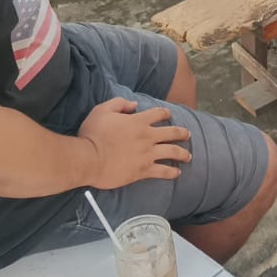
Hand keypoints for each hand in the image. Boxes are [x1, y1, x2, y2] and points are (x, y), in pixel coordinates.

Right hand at [77, 97, 191, 188]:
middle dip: (182, 133)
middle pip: (172, 133)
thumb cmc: (92, 135)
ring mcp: (147, 154)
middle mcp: (147, 137)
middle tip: (188, 135)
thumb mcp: (102, 110)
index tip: (169, 115)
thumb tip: (134, 105)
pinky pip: (163, 171)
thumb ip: (119, 104)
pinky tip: (177, 173)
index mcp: (138, 121)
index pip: (159, 114)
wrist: (88, 159)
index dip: (166, 113)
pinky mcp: (143, 170)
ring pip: (172, 152)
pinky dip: (172, 172)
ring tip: (188, 156)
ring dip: (183, 154)